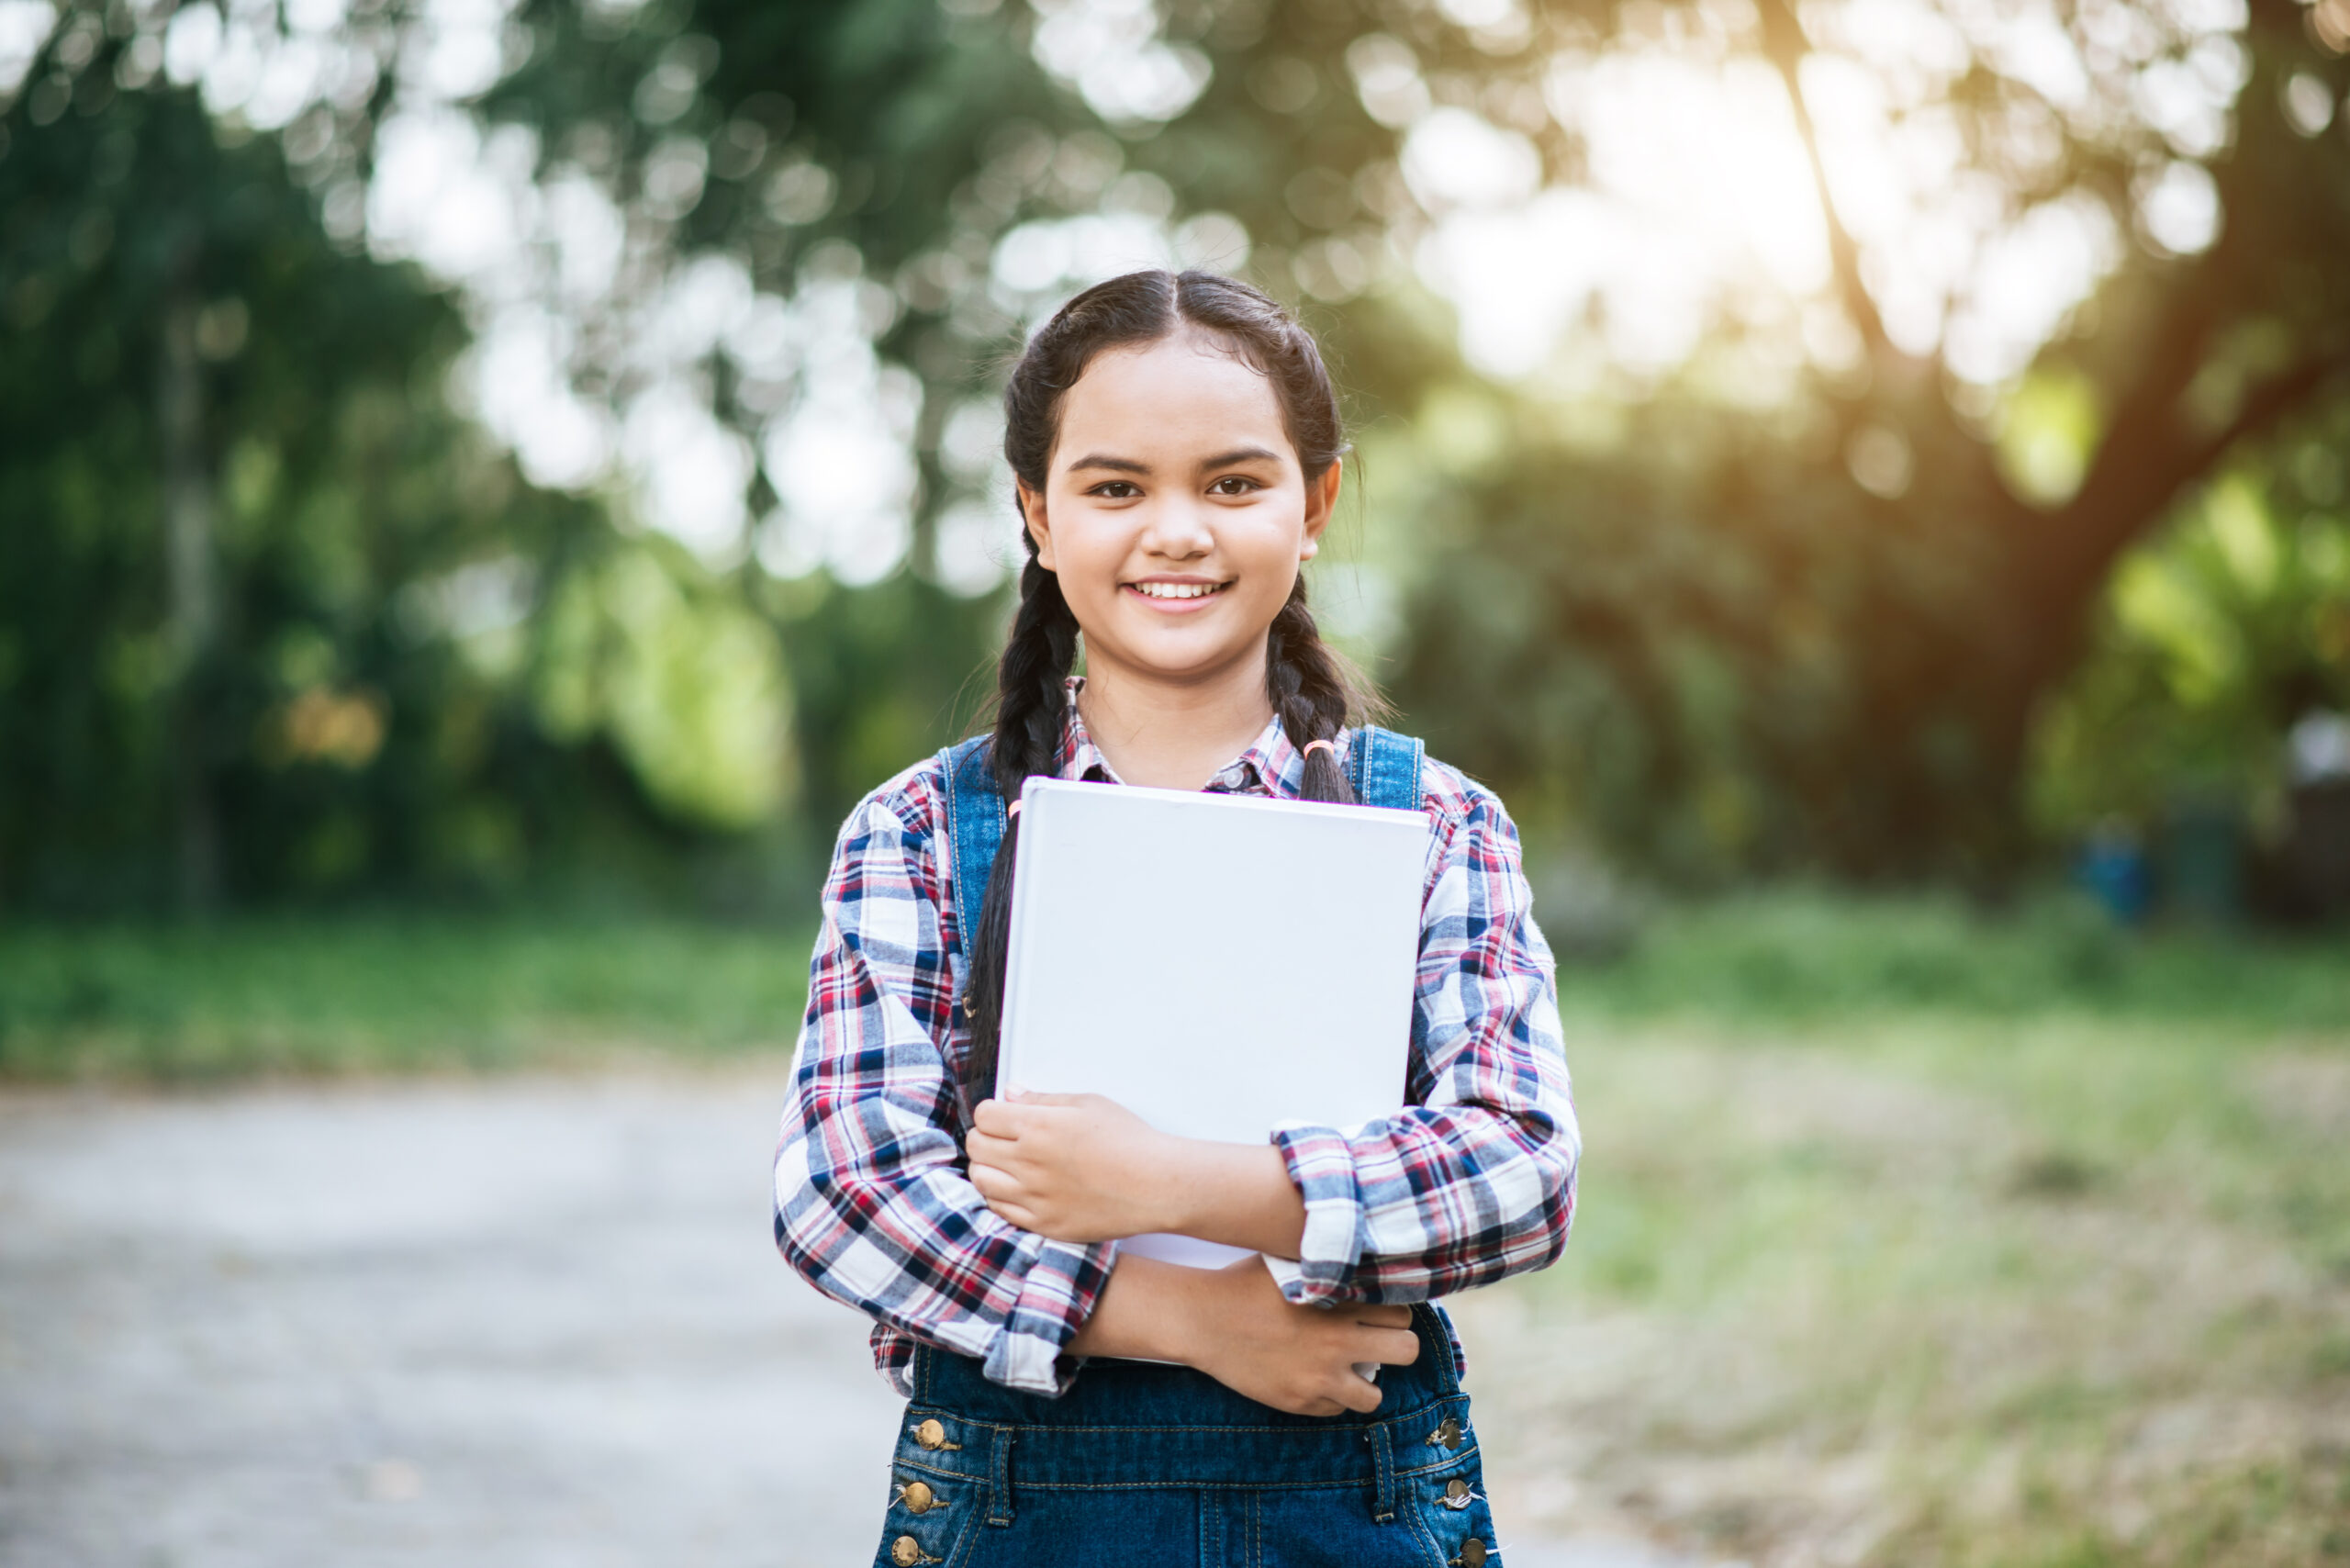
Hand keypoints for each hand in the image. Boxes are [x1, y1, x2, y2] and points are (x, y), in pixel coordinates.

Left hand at [966, 1091, 1176, 1242]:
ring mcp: (1034, 1197)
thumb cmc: (1129, 1141)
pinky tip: (1019, 1188)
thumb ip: (1042, 1099)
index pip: (984, 1116)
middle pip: (975, 1147)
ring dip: (988, 1168)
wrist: (1157, 1185)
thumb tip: (1011, 1094)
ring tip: (1008, 1164)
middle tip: (1003, 1138)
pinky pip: (1000, 1211)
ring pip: (981, 1181)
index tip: (1003, 1116)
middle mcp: (1029, 1163)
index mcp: (1038, 1127)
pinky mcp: (1044, 1223)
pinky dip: (1001, 1197)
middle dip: (985, 1138)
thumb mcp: (1088, 1104)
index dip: (991, 1112)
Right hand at [1182, 1255, 1418, 1415]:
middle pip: (1406, 1350)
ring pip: (1376, 1395)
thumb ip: (1330, 1268)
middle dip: (1397, 1345)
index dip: (1393, 1312)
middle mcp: (1337, 1342)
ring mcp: (1319, 1377)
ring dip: (1366, 1381)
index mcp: (1338, 1303)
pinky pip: (1336, 1409)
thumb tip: (1363, 1258)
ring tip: (1347, 1367)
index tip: (1379, 1313)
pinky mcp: (1299, 1402)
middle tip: (1377, 1341)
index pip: (1401, 1312)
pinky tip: (1315, 1378)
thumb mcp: (1291, 1263)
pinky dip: (1332, 1397)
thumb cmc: (1245, 1284)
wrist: (1202, 1320)